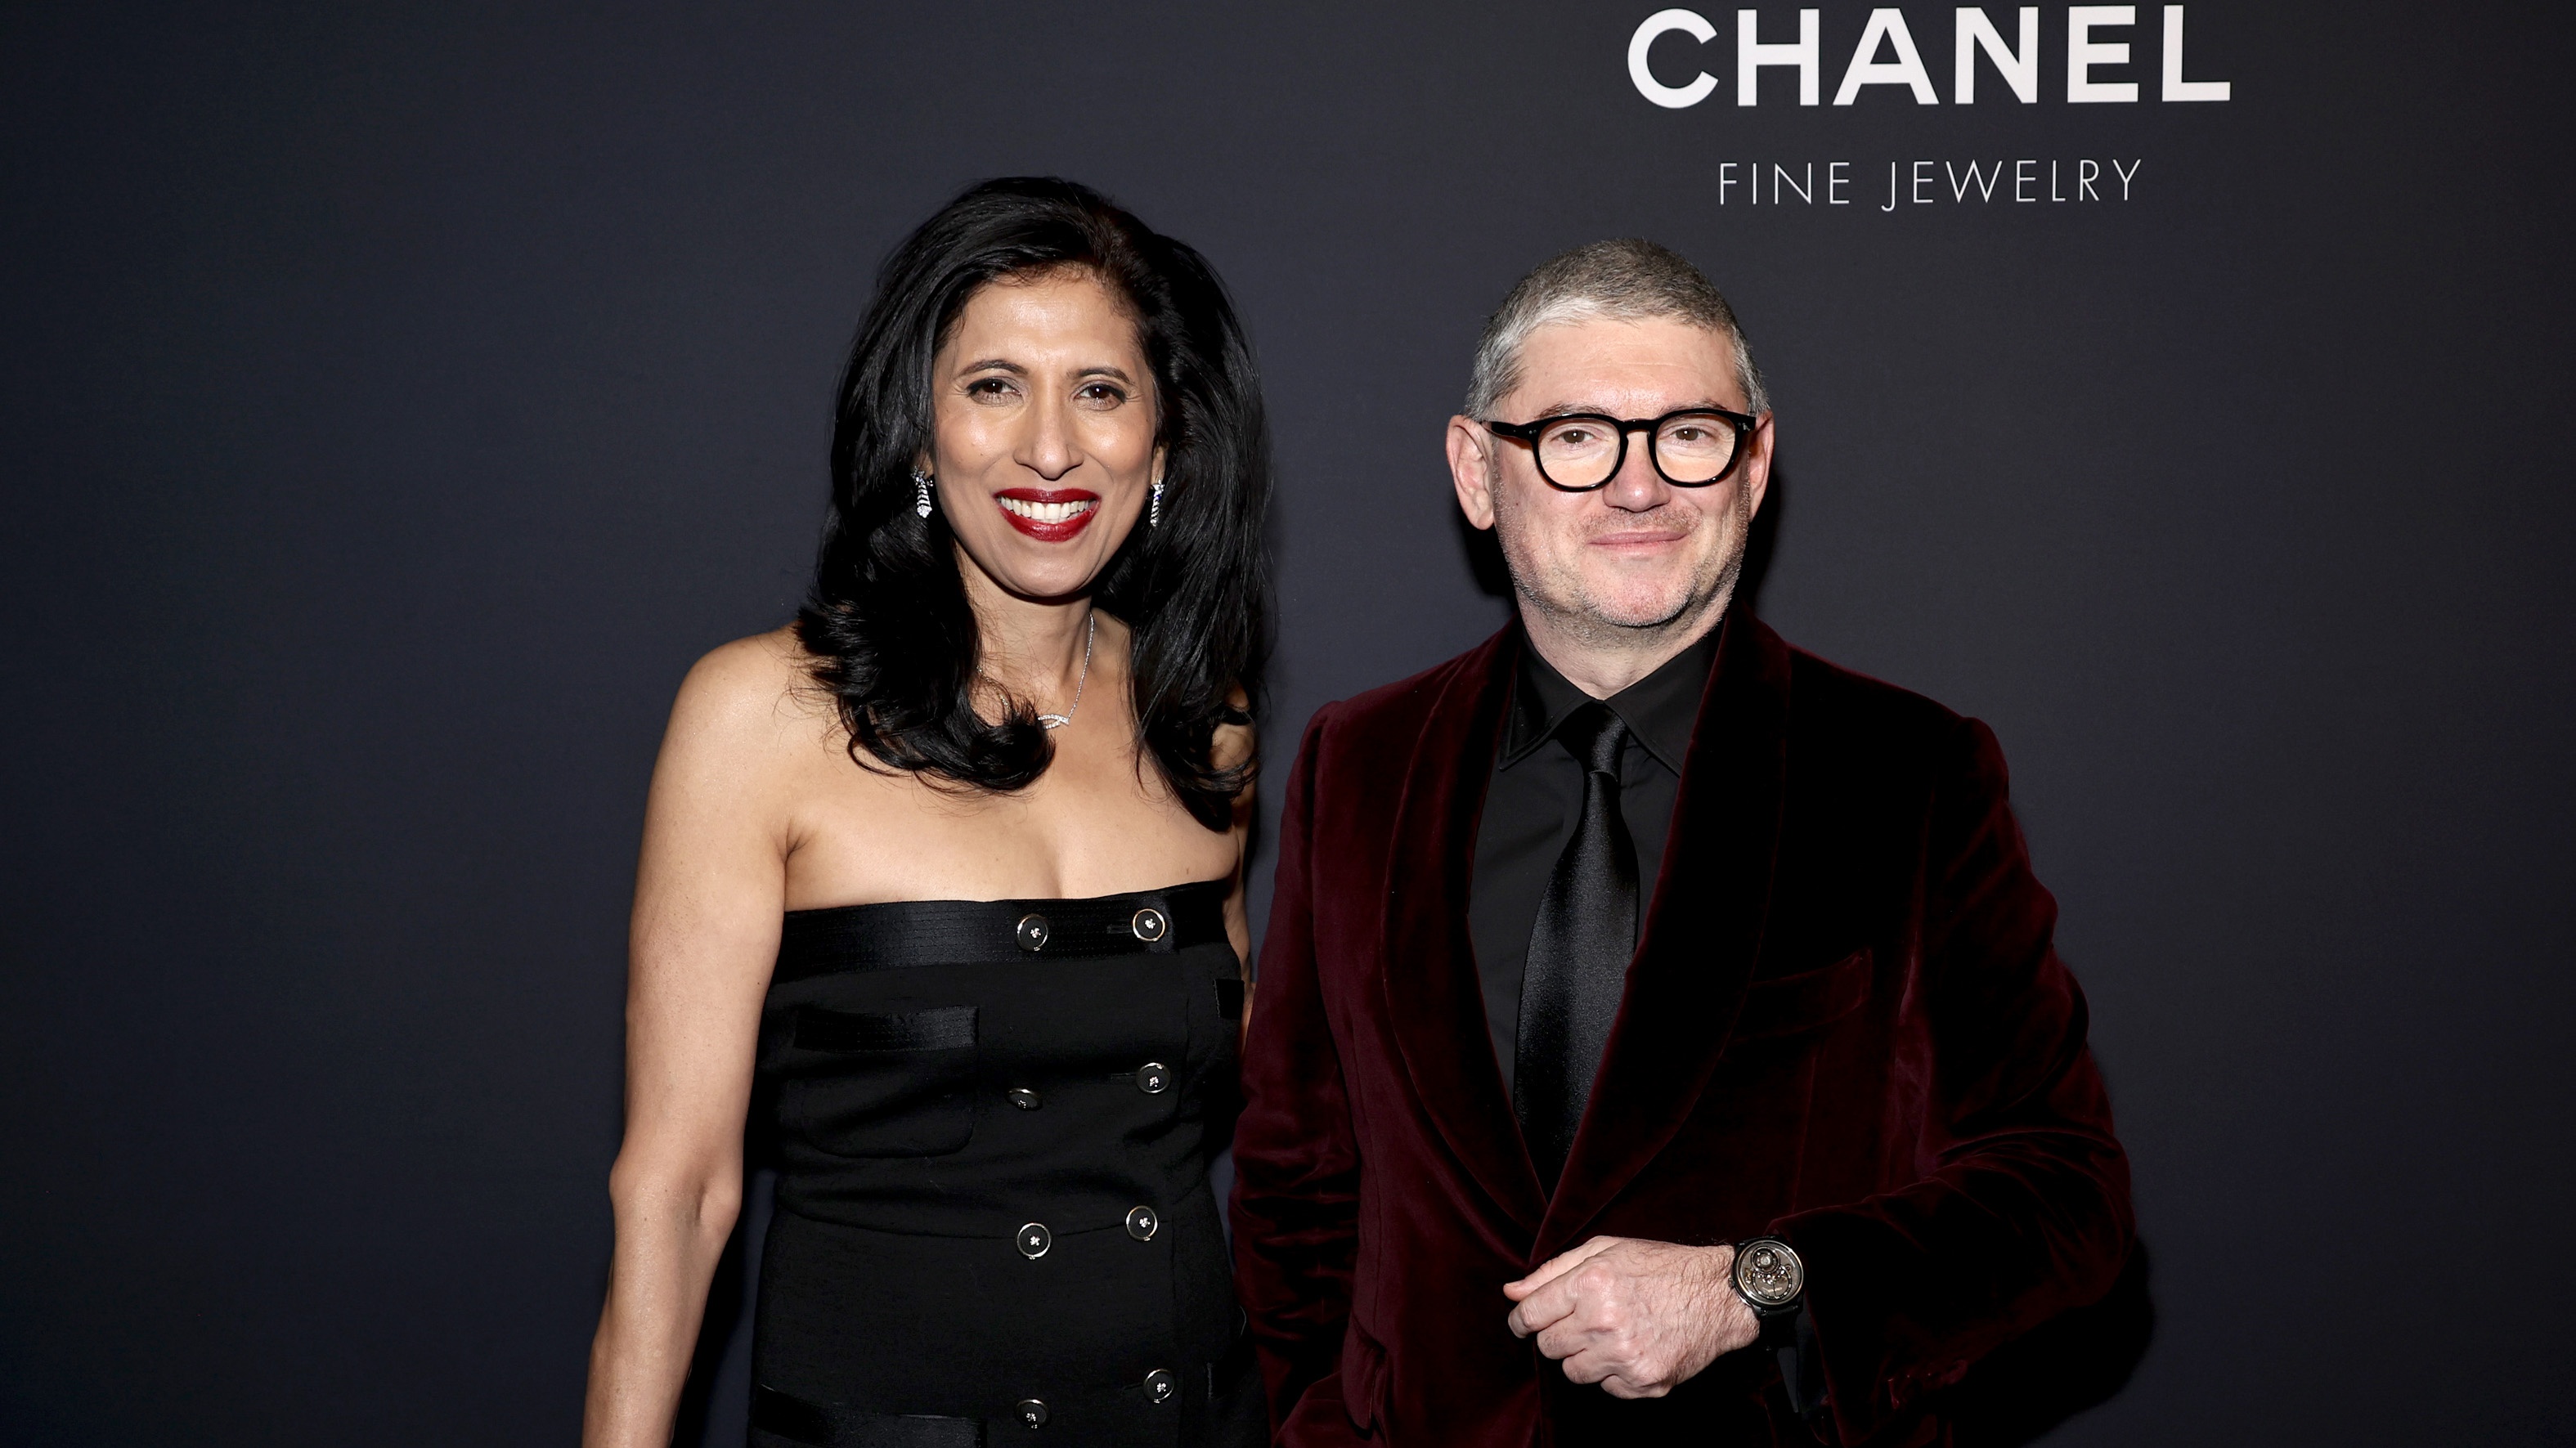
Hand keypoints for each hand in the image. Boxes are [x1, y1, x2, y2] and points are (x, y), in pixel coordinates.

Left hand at [1503, 1237, 1759, 1398]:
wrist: (1719, 1295)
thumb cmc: (1661, 1267)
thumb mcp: (1605, 1250)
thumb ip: (1552, 1271)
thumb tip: (1511, 1292)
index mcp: (1590, 1284)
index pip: (1530, 1315)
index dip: (1521, 1320)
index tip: (1525, 1323)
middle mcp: (1604, 1322)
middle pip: (1548, 1346)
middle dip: (1557, 1335)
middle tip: (1581, 1321)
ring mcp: (1625, 1356)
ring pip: (1573, 1372)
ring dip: (1583, 1356)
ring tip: (1609, 1334)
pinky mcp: (1645, 1382)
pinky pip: (1606, 1388)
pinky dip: (1613, 1373)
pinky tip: (1633, 1348)